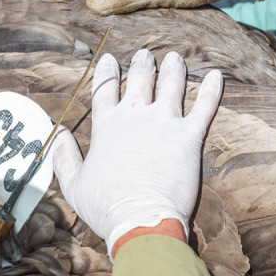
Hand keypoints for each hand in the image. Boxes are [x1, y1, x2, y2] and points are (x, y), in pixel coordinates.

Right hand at [51, 49, 222, 254]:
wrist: (142, 221)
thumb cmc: (107, 207)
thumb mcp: (74, 184)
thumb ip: (64, 156)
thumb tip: (60, 134)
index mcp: (107, 126)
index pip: (105, 89)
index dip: (106, 72)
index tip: (109, 60)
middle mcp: (135, 116)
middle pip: (140, 80)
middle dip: (142, 64)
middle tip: (146, 54)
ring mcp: (164, 122)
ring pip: (171, 85)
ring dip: (173, 69)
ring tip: (175, 57)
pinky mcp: (189, 136)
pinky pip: (204, 106)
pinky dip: (210, 90)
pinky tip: (215, 76)